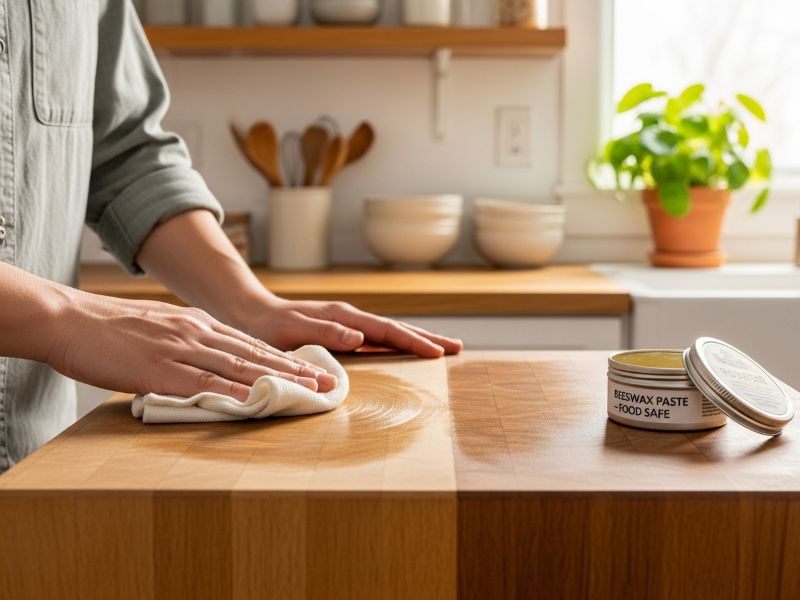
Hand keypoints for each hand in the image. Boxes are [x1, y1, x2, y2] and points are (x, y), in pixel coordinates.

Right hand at [47, 291, 337, 401]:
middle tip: (324, 383)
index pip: (249, 344)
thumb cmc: (109, 329)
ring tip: (305, 392)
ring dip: (276, 381)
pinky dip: (233, 393)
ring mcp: (180, 349)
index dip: (283, 359)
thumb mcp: (159, 327)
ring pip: (238, 367)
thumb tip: (208, 360)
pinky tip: (254, 403)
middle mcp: (196, 333)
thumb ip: (187, 342)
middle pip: (254, 354)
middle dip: (293, 370)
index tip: (310, 370)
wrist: (69, 319)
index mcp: (197, 324)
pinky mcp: (159, 369)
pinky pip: (203, 383)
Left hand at [243, 298, 462, 357]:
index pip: (386, 330)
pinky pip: (378, 337)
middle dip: (427, 338)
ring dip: (417, 339)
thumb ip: (324, 333)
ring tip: (444, 348)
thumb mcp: (292, 331)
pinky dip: (398, 343)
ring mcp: (348, 323)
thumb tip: (361, 338)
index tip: (437, 353)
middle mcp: (350, 317)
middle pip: (396, 328)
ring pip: (390, 331)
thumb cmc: (267, 327)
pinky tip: (408, 350)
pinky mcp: (344, 330)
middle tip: (457, 349)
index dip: (413, 342)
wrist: (251, 313)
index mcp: (343, 317)